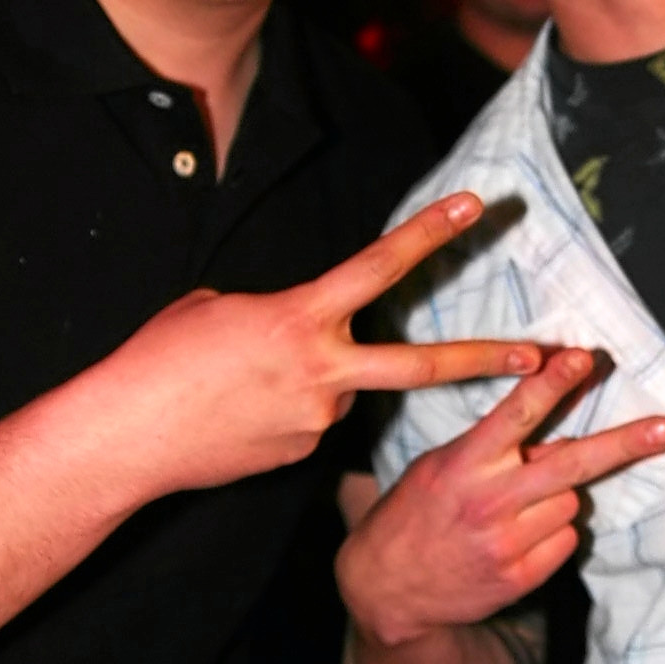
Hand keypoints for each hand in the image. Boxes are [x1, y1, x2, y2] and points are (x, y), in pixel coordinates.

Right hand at [83, 192, 539, 501]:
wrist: (126, 437)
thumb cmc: (159, 361)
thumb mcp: (215, 310)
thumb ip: (276, 316)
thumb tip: (301, 341)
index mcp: (298, 317)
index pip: (378, 266)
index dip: (428, 232)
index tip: (474, 207)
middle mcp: (322, 370)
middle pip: (420, 365)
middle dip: (483, 359)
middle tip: (538, 356)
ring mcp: (317, 420)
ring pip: (338, 391)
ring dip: (306, 383)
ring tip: (235, 389)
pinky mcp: (302, 455)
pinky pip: (308, 424)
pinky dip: (281, 415)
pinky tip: (234, 420)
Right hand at [338, 347, 664, 644]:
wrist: (388, 588)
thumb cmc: (416, 512)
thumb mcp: (441, 464)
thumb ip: (494, 445)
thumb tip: (558, 428)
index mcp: (465, 463)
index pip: (517, 413)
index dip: (553, 383)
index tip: (584, 357)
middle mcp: (490, 501)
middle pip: (572, 463)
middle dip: (626, 443)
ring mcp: (507, 543)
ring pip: (572, 502)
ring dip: (560, 495)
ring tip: (520, 504)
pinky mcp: (520, 577)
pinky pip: (566, 540)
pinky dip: (554, 532)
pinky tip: (519, 535)